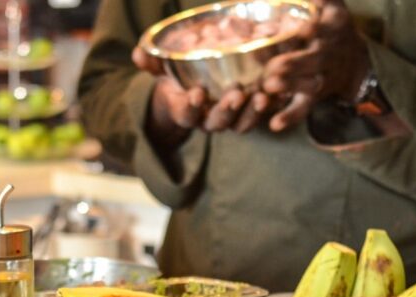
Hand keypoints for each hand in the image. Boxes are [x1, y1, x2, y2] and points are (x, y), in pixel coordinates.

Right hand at [133, 47, 269, 143]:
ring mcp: (230, 120)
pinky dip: (268, 108)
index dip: (192, 107)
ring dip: (252, 113)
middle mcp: (208, 121)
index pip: (187, 114)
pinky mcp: (247, 115)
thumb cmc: (176, 80)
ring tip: (261, 97)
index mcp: (186, 112)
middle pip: (218, 123)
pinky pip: (258, 117)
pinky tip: (278, 94)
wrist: (192, 94)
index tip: (197, 93)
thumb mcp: (162, 72)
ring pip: (241, 124)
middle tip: (236, 94)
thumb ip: (151, 63)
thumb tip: (138, 53)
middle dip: (227, 110)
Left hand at [262, 0, 369, 131]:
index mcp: (330, 31)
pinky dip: (290, 117)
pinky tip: (275, 124)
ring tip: (270, 86)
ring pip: (307, 85)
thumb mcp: (334, 7)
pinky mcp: (314, 95)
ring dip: (290, 87)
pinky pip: (303, 108)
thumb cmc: (335, 28)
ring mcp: (321, 77)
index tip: (301, 29)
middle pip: (313, 60)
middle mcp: (326, 55)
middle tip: (274, 65)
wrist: (354, 61)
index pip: (320, 30)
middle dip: (294, 63)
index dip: (310, 30)